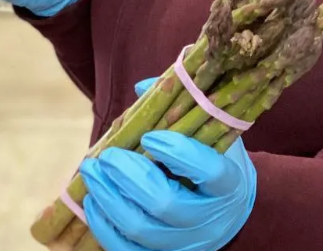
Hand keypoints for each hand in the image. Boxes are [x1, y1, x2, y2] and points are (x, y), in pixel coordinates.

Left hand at [80, 125, 255, 250]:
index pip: (209, 170)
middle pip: (165, 204)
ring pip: (141, 229)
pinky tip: (93, 201)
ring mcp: (186, 243)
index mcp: (229, 182)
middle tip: (106, 156)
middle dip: (129, 176)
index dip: (179, 153)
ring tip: (91, 172)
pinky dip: (105, 226)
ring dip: (109, 199)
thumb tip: (144, 88)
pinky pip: (127, 250)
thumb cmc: (218, 161)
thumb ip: (184, 108)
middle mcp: (210, 218)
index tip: (150, 136)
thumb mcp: (213, 133)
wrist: (231, 212)